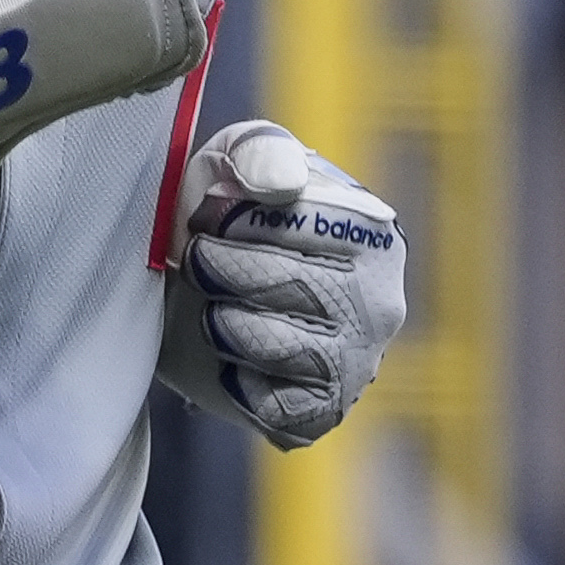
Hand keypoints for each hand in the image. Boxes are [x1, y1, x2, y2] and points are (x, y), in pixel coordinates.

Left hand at [158, 121, 405, 446]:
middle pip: (284, 282)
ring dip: (223, 321)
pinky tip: (232, 358)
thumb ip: (261, 152)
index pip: (298, 221)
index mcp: (370, 232)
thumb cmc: (223, 217)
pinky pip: (270, 403)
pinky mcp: (321, 412)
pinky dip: (234, 379)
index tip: (211, 216)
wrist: (186, 294)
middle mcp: (378, 301)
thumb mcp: (234, 159)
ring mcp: (355, 362)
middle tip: (202, 262)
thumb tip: (282, 184)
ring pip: (273, 344)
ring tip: (217, 308)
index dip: (235, 218)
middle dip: (221, 268)